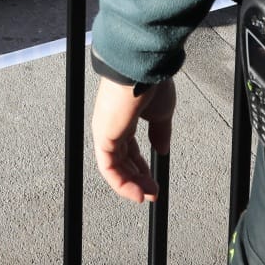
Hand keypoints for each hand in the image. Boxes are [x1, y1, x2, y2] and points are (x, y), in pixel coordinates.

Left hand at [92, 75, 175, 202]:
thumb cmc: (150, 83)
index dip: (140, 166)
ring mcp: (105, 131)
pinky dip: (122, 183)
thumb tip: (161, 149)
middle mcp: (111, 125)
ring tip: (147, 195)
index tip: (153, 178)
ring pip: (114, 167)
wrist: (143, 70)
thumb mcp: (161, 113)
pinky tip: (136, 192)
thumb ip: (160, 132)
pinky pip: (108, 168)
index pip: (128, 148)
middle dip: (137, 179)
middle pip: (121, 159)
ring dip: (132, 184)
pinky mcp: (104, 136)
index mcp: (123, 118)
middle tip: (152, 192)